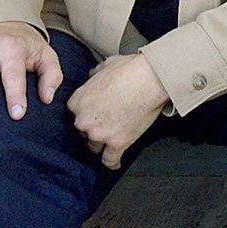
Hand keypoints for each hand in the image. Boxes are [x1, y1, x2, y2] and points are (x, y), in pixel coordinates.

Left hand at [67, 54, 168, 169]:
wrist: (151, 79)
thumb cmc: (131, 69)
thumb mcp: (106, 65)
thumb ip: (95, 74)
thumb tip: (94, 74)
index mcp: (78, 100)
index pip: (74, 113)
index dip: (86, 112)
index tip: (94, 112)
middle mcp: (84, 120)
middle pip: (83, 131)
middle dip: (94, 127)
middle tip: (107, 120)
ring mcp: (100, 134)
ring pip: (95, 146)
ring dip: (103, 142)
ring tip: (113, 136)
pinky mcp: (117, 143)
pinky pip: (110, 160)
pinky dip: (112, 162)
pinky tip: (114, 162)